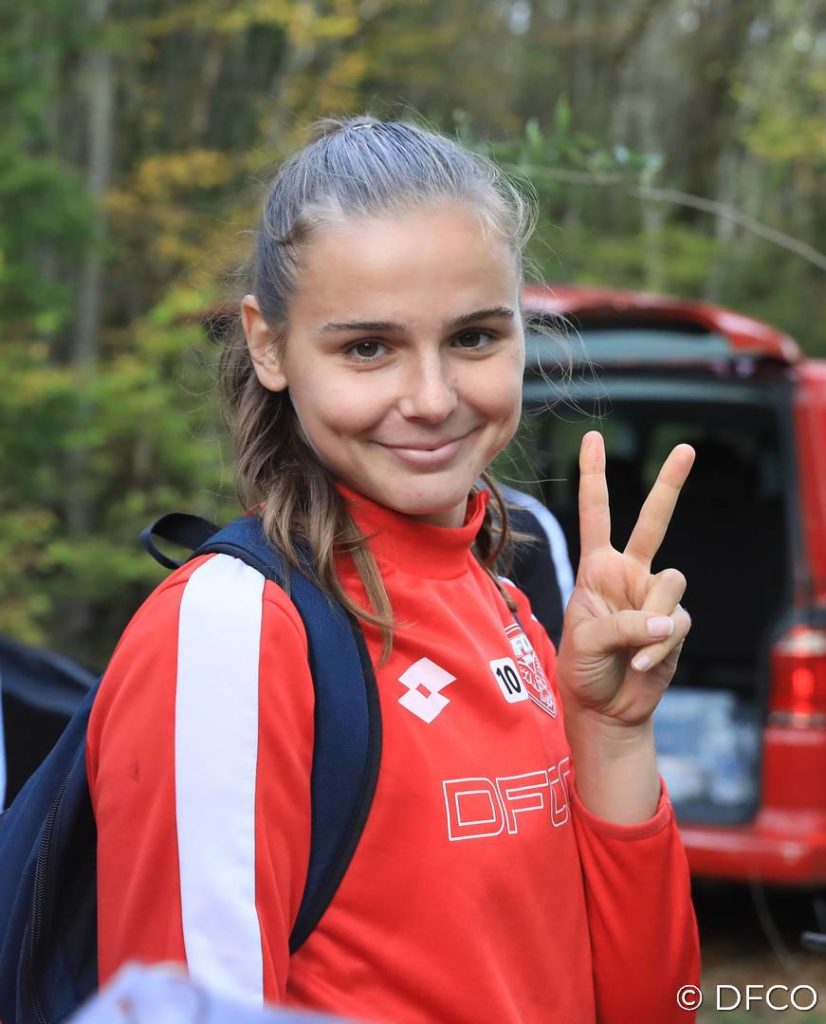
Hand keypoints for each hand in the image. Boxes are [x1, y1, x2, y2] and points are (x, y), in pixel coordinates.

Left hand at [556, 431, 694, 729]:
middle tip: (686, 449)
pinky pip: (676, 623)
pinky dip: (658, 647)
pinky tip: (641, 664)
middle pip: (653, 521)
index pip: (595, 514)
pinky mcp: (675, 624)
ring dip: (650, 619)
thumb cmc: (583, 669)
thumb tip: (666, 622)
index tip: (593, 437)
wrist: (605, 708)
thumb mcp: (586, 641)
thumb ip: (624, 624)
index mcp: (596, 568)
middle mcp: (629, 574)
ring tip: (630, 648)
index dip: (594, 476)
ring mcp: (654, 598)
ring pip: (671, 582)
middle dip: (670, 484)